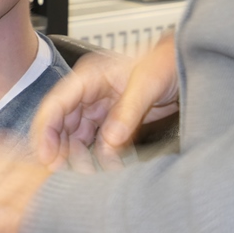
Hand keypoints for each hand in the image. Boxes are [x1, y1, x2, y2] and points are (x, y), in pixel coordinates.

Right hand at [32, 35, 178, 171]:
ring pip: (77, 135)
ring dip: (80, 154)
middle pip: (62, 122)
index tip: (46, 155)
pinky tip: (105, 166)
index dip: (46, 130)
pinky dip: (99, 155)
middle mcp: (90, 92)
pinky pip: (98, 140)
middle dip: (60, 147)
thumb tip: (110, 140)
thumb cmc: (166, 62)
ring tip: (88, 170)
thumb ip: (127, 112)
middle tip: (63, 170)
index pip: (56, 103)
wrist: (187, 65)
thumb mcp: (147, 84)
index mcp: (89, 77)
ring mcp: (101, 107)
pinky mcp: (114, 120)